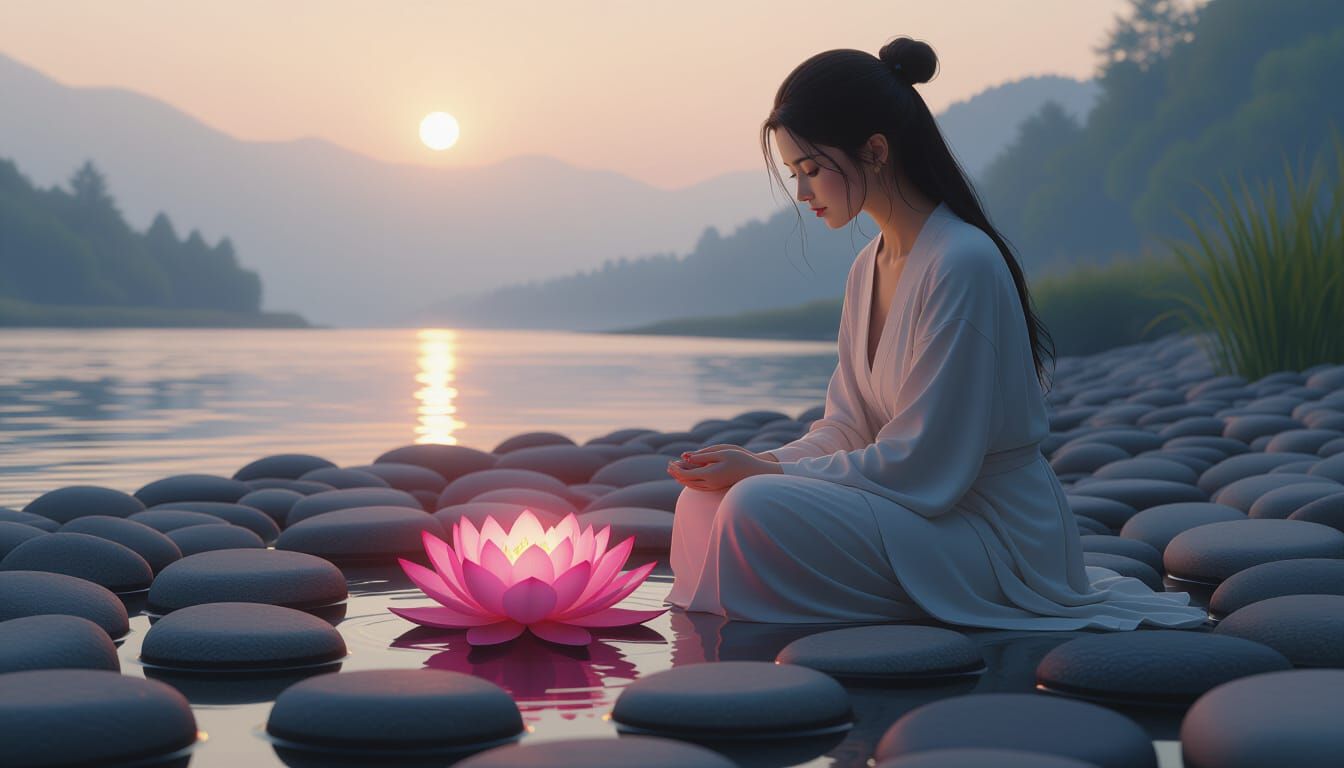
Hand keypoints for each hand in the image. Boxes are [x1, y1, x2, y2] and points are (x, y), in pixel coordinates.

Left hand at [666, 448, 782, 491]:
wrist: (755, 472)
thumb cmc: (740, 459)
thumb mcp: (721, 453)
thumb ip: (703, 455)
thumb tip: (686, 456)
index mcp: (710, 474)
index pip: (687, 474)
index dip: (677, 470)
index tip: (670, 463)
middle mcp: (710, 483)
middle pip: (688, 481)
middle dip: (677, 474)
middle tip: (668, 467)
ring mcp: (714, 487)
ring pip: (693, 485)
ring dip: (682, 479)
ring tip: (674, 472)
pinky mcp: (717, 487)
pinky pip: (699, 487)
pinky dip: (690, 482)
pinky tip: (688, 477)